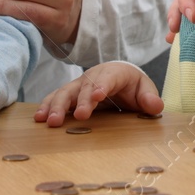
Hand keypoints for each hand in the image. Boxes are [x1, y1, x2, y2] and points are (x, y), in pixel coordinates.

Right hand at [34, 61, 161, 126]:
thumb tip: (155, 105)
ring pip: (66, 92)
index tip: (98, 96)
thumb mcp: (145, 89)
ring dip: (58, 105)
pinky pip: (56, 98)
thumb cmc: (132, 86)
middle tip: (81, 115)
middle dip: (81, 100)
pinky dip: (47, 106)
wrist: (119, 78)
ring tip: (51, 121)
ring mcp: (79, 85)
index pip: (108, 78)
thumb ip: (150, 98)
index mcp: (115, 73)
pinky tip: (39, 118)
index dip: (102, 86)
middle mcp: (93, 77)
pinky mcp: (70, 94)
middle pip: (85, 86)